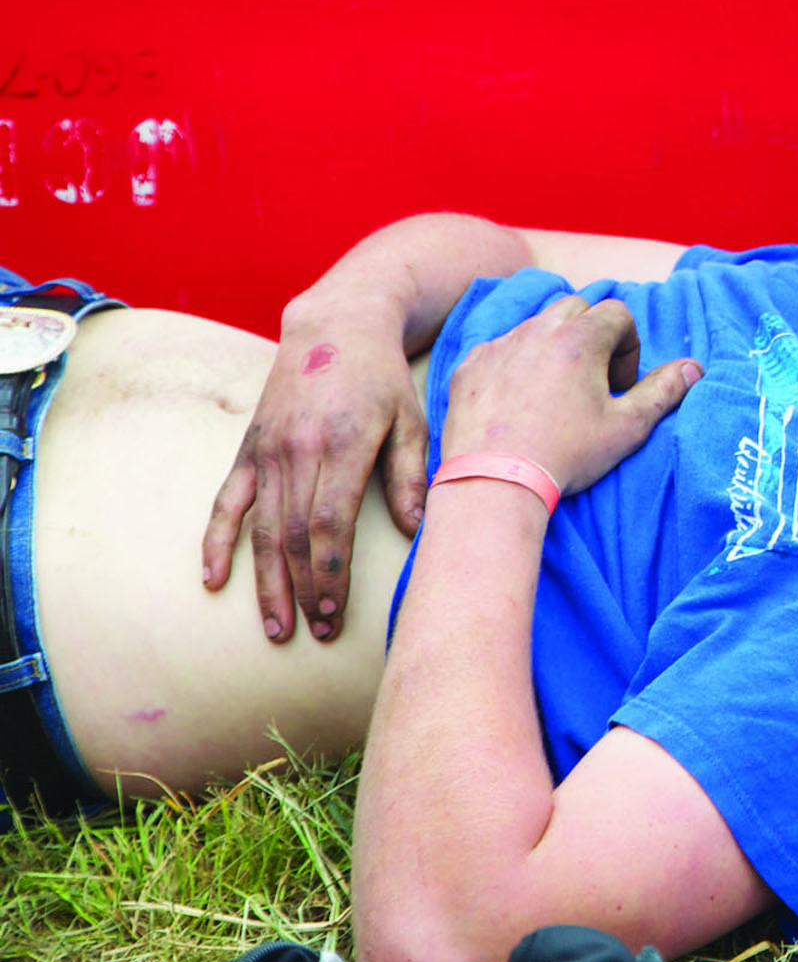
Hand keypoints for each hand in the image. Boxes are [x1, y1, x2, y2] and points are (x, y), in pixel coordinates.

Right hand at [202, 296, 426, 643]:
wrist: (335, 326)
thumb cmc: (383, 379)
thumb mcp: (412, 421)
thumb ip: (411, 477)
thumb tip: (419, 532)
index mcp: (343, 446)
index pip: (330, 526)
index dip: (330, 576)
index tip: (336, 616)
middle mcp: (298, 451)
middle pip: (295, 536)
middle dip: (303, 591)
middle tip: (314, 634)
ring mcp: (268, 451)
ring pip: (262, 528)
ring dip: (267, 582)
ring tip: (275, 628)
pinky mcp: (248, 449)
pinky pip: (226, 502)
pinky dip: (216, 542)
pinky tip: (213, 579)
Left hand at [440, 295, 699, 498]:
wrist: (494, 482)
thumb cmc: (566, 455)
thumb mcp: (628, 427)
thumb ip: (664, 391)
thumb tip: (694, 368)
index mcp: (580, 339)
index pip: (617, 313)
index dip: (628, 345)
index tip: (619, 384)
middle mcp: (538, 331)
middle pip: (575, 307)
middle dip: (591, 334)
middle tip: (591, 381)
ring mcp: (500, 346)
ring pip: (535, 325)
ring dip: (553, 346)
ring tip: (555, 392)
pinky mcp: (470, 365)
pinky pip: (500, 348)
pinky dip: (515, 363)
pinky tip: (518, 402)